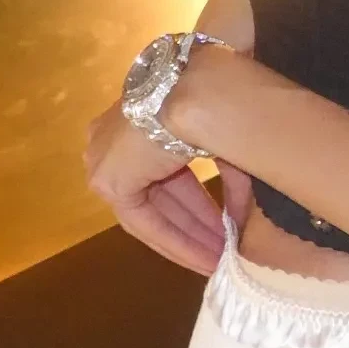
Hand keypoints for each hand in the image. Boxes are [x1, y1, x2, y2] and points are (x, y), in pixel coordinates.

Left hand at [83, 99, 224, 274]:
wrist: (198, 89)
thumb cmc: (217, 98)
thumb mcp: (225, 139)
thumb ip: (228, 173)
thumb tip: (244, 212)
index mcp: (138, 115)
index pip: (163, 170)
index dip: (196, 200)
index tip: (222, 223)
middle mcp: (112, 138)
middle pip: (158, 194)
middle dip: (195, 222)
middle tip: (225, 246)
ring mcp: (105, 159)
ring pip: (151, 211)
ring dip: (188, 236)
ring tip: (219, 257)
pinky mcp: (108, 181)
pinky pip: (144, 221)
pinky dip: (176, 240)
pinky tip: (205, 256)